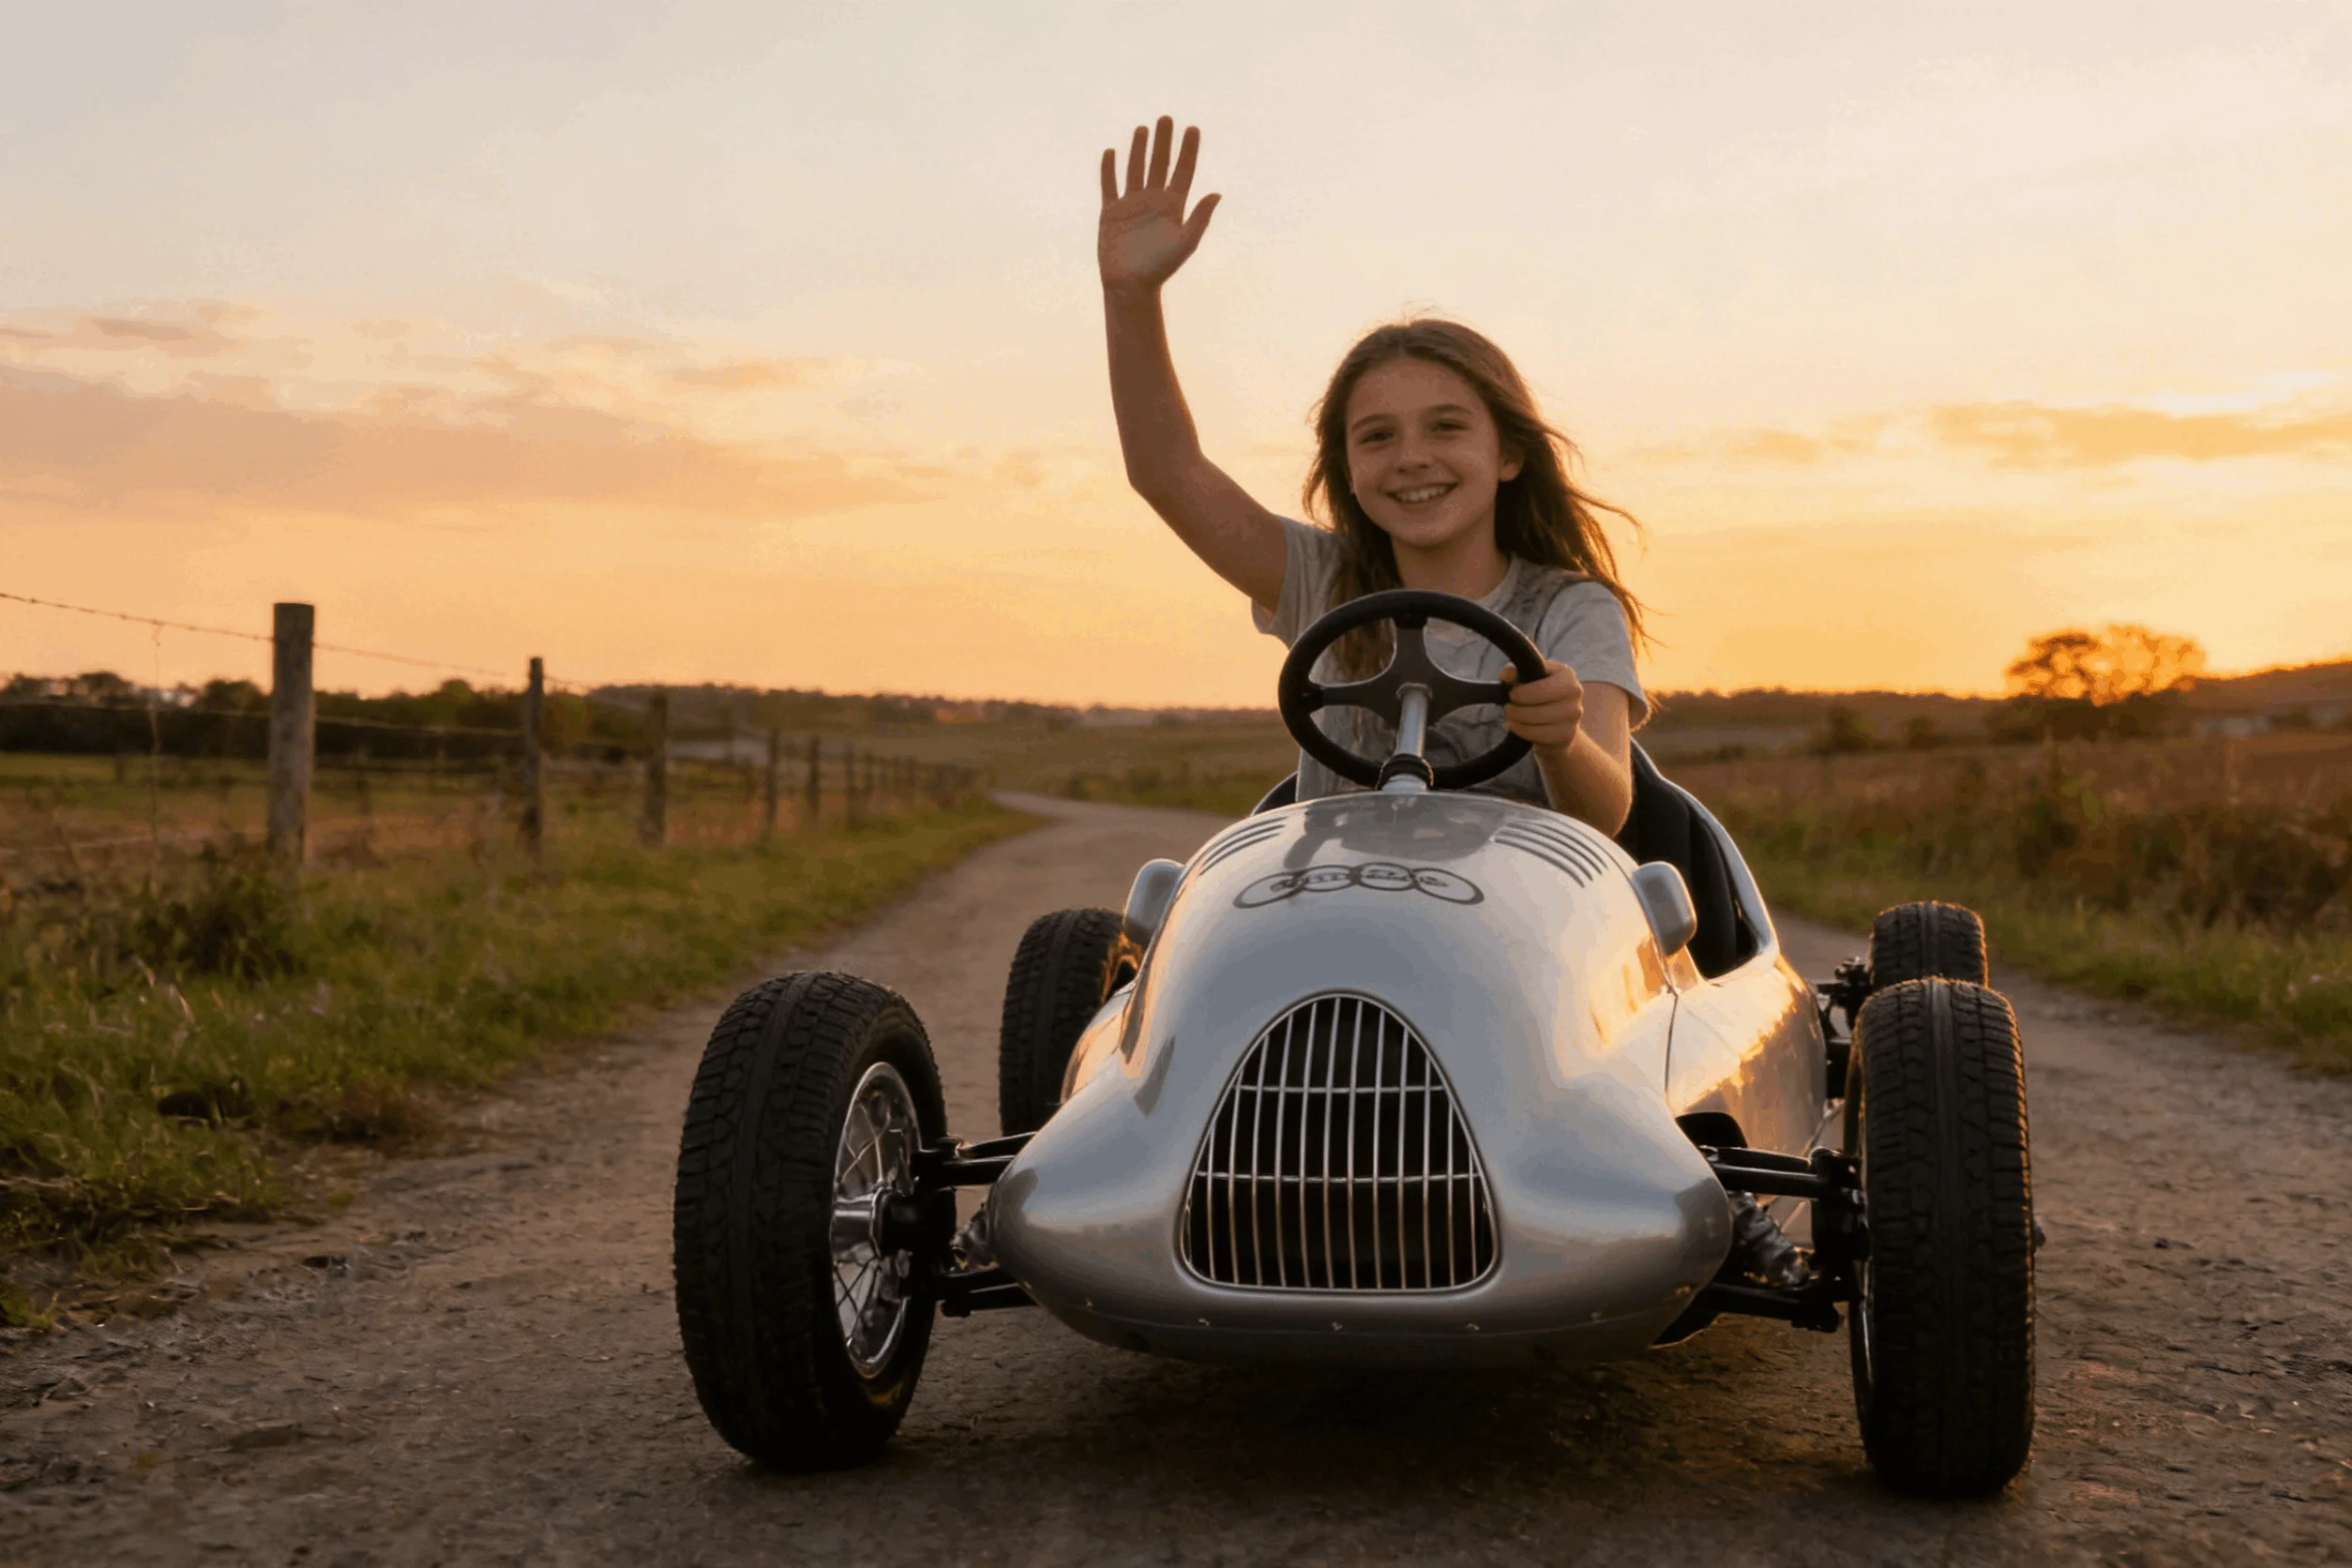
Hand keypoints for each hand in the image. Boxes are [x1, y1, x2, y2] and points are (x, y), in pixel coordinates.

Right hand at [1099, 117, 1219, 294]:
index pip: (1183, 171)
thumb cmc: (1160, 269)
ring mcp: (1131, 205)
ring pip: (1136, 170)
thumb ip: (1200, 218)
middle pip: (1160, 164)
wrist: (1130, 287)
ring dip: (1139, 149)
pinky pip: (1110, 186)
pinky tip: (1111, 152)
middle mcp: (1153, 202)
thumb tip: (1217, 194)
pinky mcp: (1111, 213)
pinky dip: (1109, 169)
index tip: (1193, 129)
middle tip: (1166, 118)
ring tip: (1143, 128)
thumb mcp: (1185, 243)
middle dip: (1164, 142)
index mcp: (1173, 207)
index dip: (1189, 150)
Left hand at [1499, 659, 1585, 754]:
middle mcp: (1575, 693)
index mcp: (1566, 675)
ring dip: (1518, 720)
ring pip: (1539, 721)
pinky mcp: (1568, 734)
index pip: (1541, 687)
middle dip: (1518, 708)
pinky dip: (1524, 732)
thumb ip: (1514, 673)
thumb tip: (1505, 676)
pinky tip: (1517, 727)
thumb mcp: (1528, 679)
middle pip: (1540, 705)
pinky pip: (1540, 735)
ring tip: (1511, 717)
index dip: (1522, 693)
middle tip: (1508, 708)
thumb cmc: (1539, 694)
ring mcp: (1574, 715)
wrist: (1556, 720)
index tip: (1511, 694)